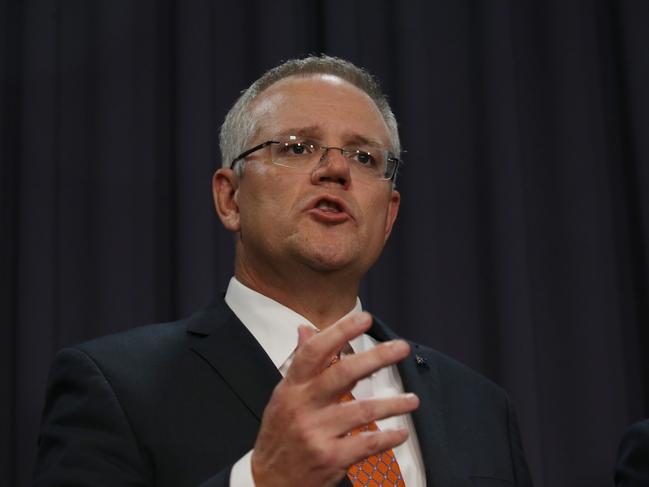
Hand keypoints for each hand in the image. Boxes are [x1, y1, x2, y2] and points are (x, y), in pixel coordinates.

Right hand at [250, 312, 418, 486]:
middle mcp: (302, 406)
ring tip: (413, 400)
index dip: (340, 331)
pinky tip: (401, 433)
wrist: (269, 482)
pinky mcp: (329, 458)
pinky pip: (366, 444)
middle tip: (400, 348)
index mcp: (291, 387)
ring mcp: (316, 433)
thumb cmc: (280, 435)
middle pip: (343, 373)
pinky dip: (388, 438)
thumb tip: (306, 330)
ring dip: (393, 404)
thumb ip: (300, 364)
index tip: (364, 318)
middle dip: (376, 357)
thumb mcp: (283, 397)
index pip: (315, 351)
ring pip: (362, 410)